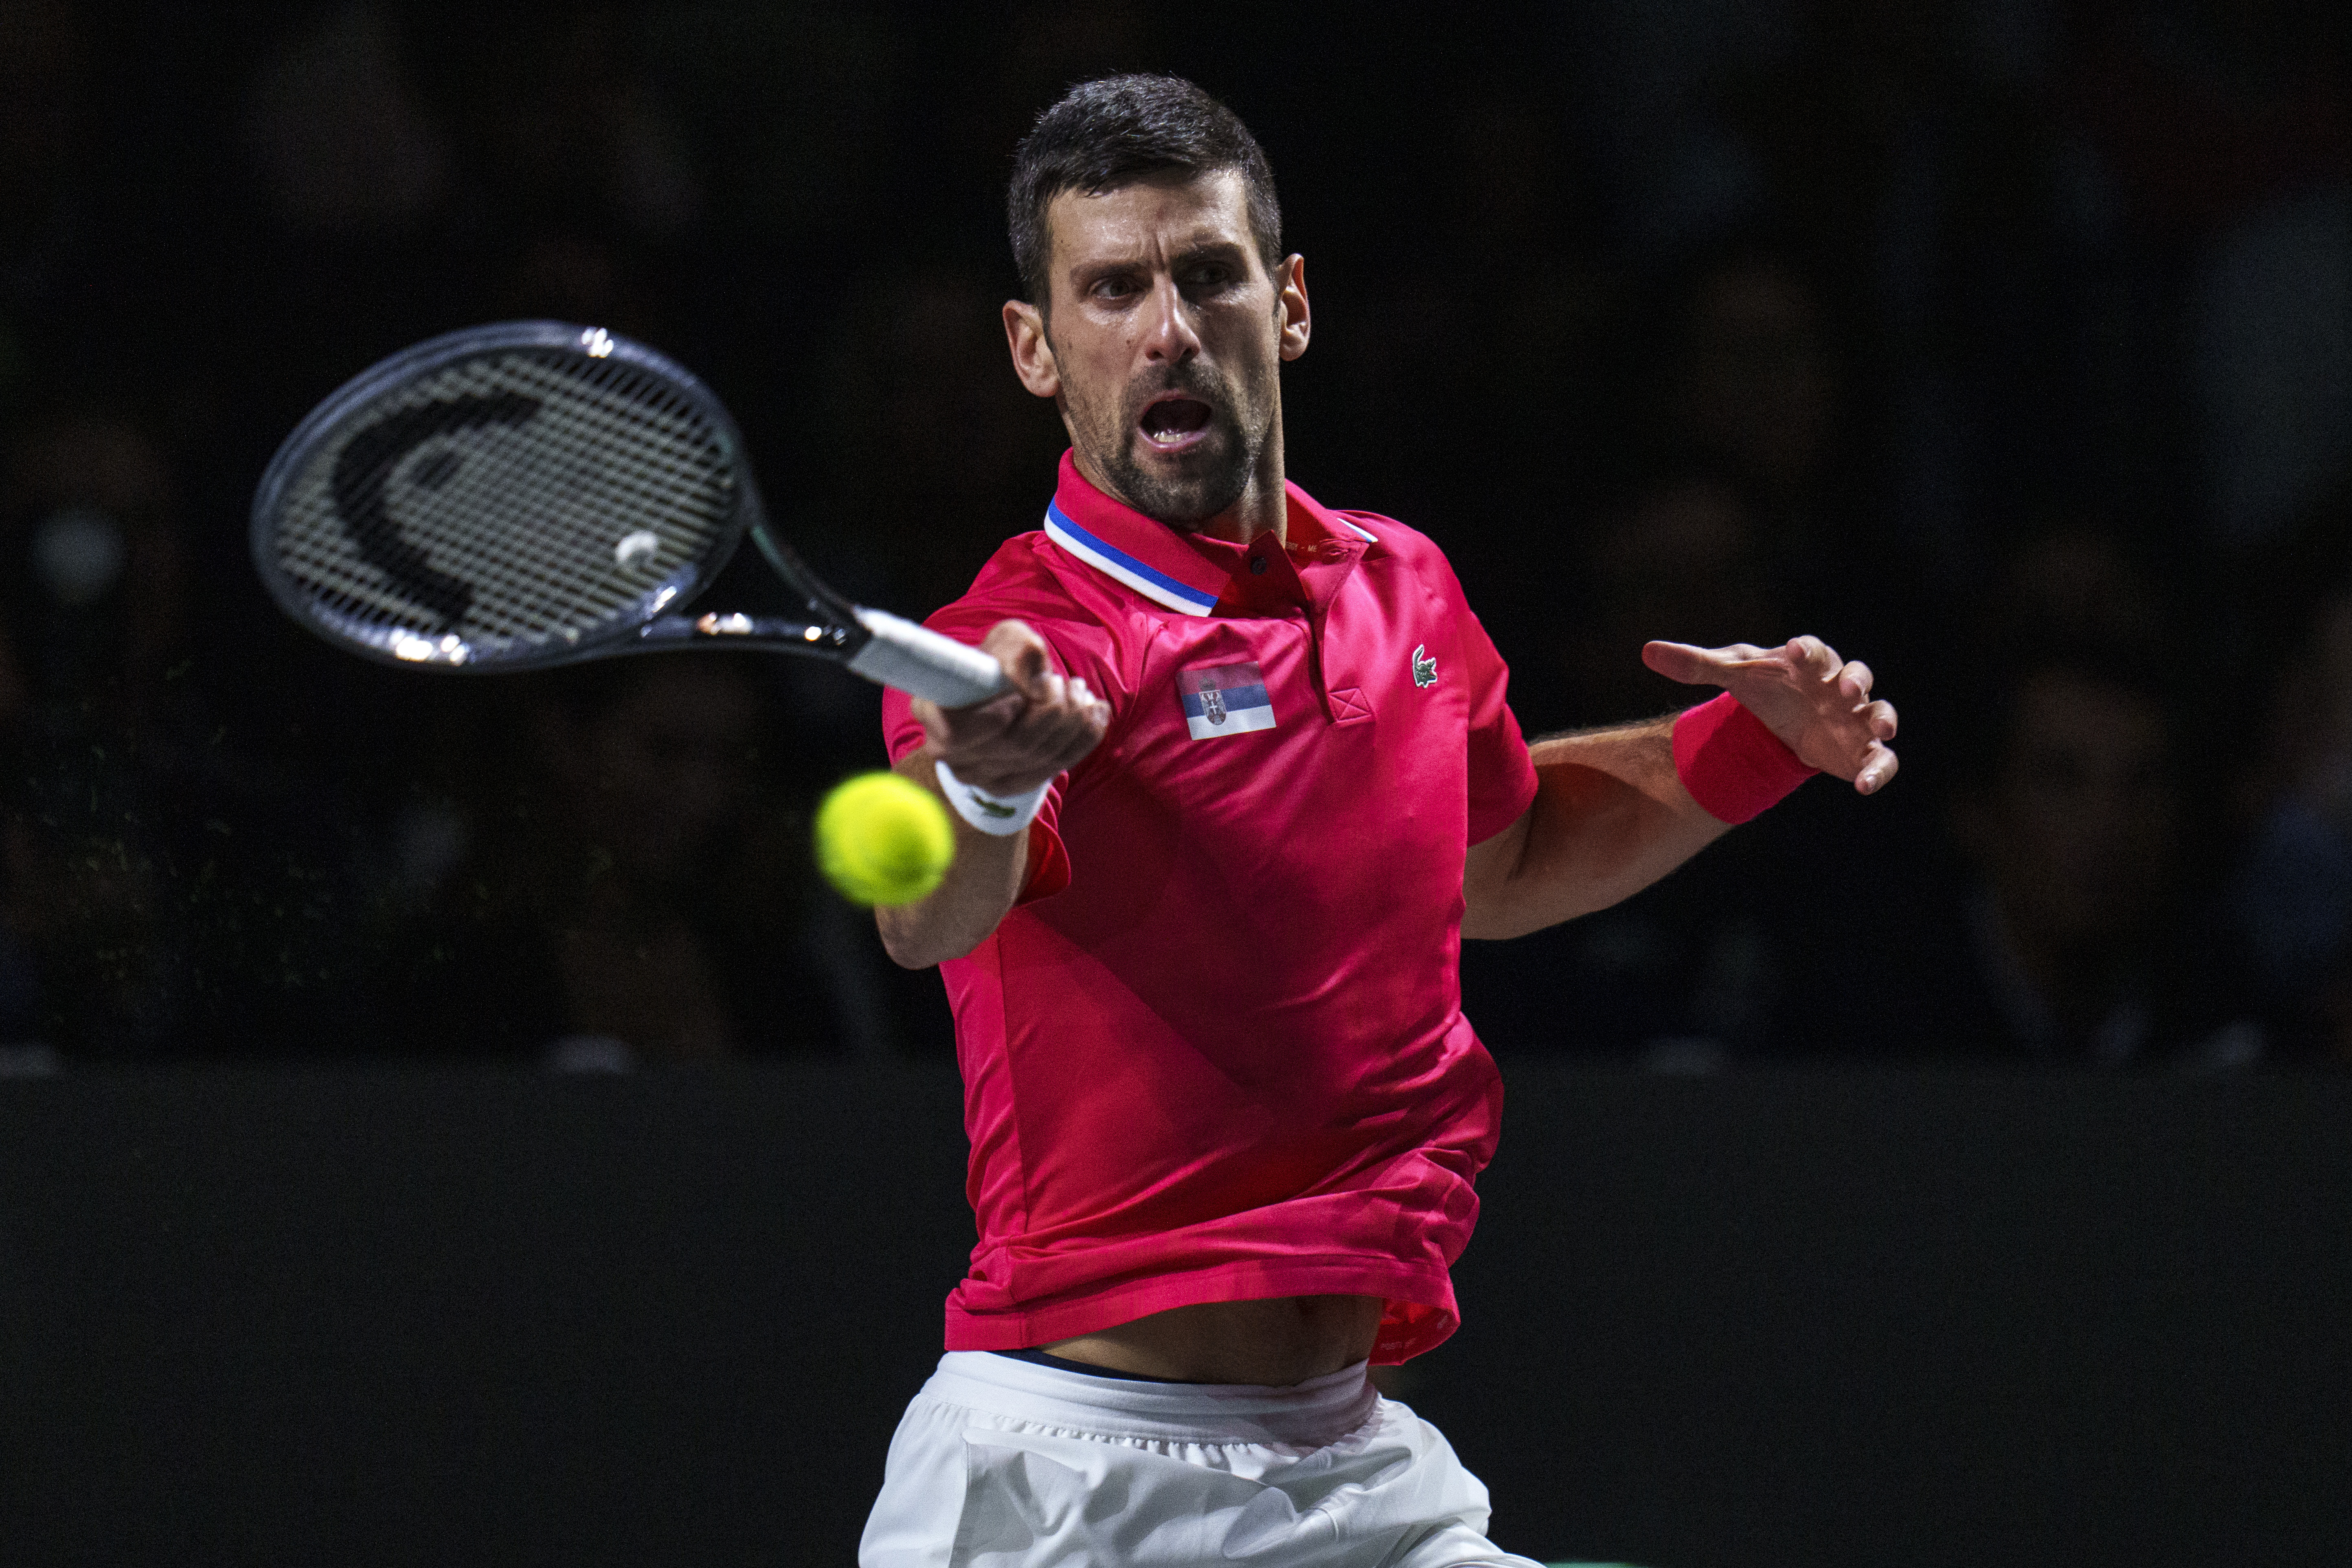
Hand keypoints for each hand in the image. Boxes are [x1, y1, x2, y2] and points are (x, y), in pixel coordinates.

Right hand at [913, 619, 1109, 796]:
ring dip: (1072, 720)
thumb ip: (1017, 649)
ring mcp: (981, 776)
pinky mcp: (1011, 786)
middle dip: (1051, 709)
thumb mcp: (1006, 640)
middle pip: (1013, 744)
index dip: (995, 717)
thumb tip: (1035, 686)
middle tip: (1061, 681)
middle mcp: (951, 753)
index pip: (958, 731)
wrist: (1002, 694)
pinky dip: (1085, 737)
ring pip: (1039, 756)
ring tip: (1078, 690)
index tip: (1022, 695)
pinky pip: (1057, 766)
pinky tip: (1096, 711)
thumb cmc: (997, 662)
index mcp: (933, 713)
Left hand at [1643, 635, 1899, 793]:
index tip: (1795, 651)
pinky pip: (1880, 759)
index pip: (1812, 650)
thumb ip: (1694, 665)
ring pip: (1879, 713)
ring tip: (1883, 729)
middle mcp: (1838, 686)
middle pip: (1856, 675)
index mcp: (1809, 663)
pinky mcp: (1860, 750)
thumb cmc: (1764, 688)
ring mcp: (1855, 718)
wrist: (1781, 723)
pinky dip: (1878, 770)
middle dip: (1856, 680)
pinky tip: (1864, 786)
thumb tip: (1646, 652)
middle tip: (1847, 687)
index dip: (1807, 650)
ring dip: (1884, 718)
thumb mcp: (1731, 675)